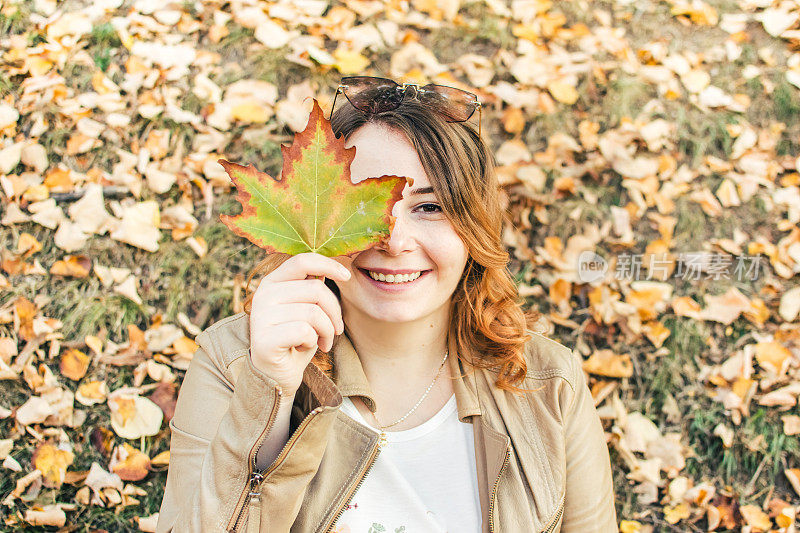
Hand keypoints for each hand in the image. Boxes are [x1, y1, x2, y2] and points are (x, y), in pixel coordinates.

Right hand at [248, 252, 349, 395]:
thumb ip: (312, 288)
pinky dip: (313, 342)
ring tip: (323, 341)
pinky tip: (305, 348)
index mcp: (272, 282)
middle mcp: (262, 295)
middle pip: (316, 289)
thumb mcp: (306, 308)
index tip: (347, 276)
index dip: (328, 264)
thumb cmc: (296, 339)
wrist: (277, 375)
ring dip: (327, 331)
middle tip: (336, 330)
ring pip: (314, 313)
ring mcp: (260, 317)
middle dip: (335, 312)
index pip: (302, 261)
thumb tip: (332, 267)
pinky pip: (305, 331)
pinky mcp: (264, 339)